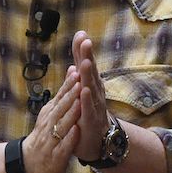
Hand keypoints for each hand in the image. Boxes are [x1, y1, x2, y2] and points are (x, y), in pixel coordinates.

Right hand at [21, 67, 80, 172]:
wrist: (30, 165)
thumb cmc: (45, 137)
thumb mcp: (51, 115)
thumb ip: (63, 96)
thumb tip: (72, 70)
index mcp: (49, 114)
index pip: (59, 97)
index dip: (68, 85)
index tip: (76, 71)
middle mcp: (48, 125)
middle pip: (60, 108)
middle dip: (70, 94)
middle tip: (79, 80)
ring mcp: (51, 140)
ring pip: (61, 125)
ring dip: (70, 113)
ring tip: (80, 102)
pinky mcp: (56, 156)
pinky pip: (63, 146)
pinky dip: (70, 138)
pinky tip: (76, 131)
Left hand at [71, 31, 109, 161]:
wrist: (96, 139)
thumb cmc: (87, 111)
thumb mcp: (80, 91)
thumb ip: (78, 74)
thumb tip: (75, 59)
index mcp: (89, 83)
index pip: (84, 63)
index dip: (82, 50)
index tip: (80, 33)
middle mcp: (94, 90)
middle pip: (90, 71)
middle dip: (87, 56)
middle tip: (86, 41)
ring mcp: (94, 104)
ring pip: (91, 87)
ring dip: (88, 74)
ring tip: (84, 62)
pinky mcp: (91, 119)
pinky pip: (88, 108)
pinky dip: (86, 98)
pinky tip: (84, 90)